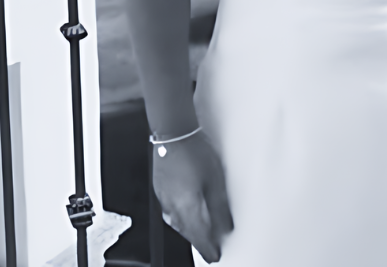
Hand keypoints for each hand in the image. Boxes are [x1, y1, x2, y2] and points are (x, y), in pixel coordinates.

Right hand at [152, 131, 232, 260]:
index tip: (215, 255)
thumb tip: (226, 225)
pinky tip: (186, 214)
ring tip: (201, 233)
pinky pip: (171, 212)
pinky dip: (181, 218)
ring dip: (189, 230)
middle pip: (187, 232)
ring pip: (178, 223)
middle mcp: (172, 207)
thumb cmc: (195, 151)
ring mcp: (164, 198)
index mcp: (187, 208)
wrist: (174, 133)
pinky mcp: (161, 189)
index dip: (208, 248)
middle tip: (210, 247)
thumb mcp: (215, 180)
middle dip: (199, 241)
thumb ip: (220, 206)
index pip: (199, 237)